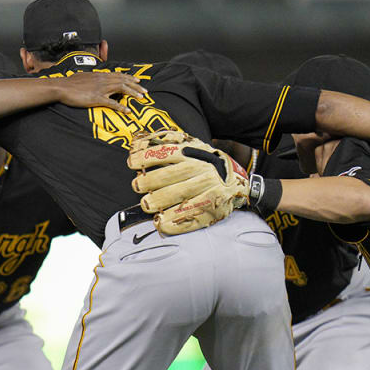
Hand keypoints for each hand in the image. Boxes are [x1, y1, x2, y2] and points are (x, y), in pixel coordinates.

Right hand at [46, 73, 146, 113]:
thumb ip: (91, 77)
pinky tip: (127, 110)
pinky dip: (121, 106)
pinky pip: (112, 103)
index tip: (137, 81)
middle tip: (145, 91)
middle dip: (136, 86)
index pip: (118, 75)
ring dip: (133, 93)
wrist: (62, 87)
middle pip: (124, 81)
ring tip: (141, 98)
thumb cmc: (70, 83)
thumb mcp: (83, 76)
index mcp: (100, 75)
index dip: (129, 78)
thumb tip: (93, 78)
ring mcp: (101, 89)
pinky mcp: (96, 98)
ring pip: (122, 89)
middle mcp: (103, 80)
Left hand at [127, 130, 246, 234]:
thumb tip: (136, 144)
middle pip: (175, 175)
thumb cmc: (204, 165)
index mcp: (194, 155)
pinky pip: (193, 219)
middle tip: (137, 185)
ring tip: (147, 204)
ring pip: (183, 196)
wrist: (237, 181)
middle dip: (152, 180)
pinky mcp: (212, 211)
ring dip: (162, 201)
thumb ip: (167, 145)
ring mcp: (209, 192)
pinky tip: (161, 224)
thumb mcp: (190, 149)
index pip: (169, 153)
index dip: (148, 156)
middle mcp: (203, 172)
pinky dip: (176, 224)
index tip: (132, 162)